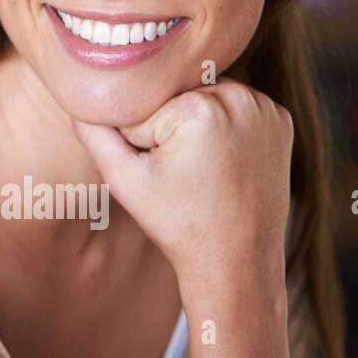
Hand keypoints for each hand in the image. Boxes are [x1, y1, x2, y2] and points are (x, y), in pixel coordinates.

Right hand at [70, 80, 293, 284]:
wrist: (237, 261)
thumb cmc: (179, 223)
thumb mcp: (123, 179)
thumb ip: (93, 132)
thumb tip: (77, 97)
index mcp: (202, 106)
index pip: (145, 108)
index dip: (141, 143)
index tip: (163, 177)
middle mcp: (241, 97)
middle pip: (176, 99)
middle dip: (168, 131)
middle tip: (181, 176)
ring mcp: (265, 109)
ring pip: (203, 100)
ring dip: (193, 128)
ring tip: (202, 171)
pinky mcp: (279, 120)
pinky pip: (232, 110)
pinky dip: (223, 130)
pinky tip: (223, 163)